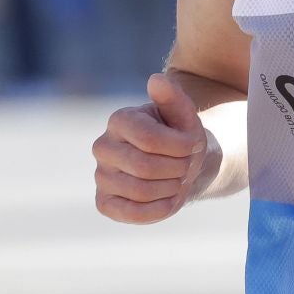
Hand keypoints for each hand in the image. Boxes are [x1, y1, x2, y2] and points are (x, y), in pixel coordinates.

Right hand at [92, 73, 215, 223]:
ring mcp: (100, 176)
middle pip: (144, 166)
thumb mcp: (184, 115)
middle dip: (177, 168)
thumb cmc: (181, 136)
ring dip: (171, 187)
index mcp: (119, 119)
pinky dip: (159, 208)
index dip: (180, 146)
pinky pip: (132, 213)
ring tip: (178, 178)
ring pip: (140, 190)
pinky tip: (169, 198)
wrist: (179, 164)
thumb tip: (156, 80)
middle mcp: (102, 146)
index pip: (149, 139)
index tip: (193, 145)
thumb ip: (173, 97)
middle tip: (187, 165)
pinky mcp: (104, 202)